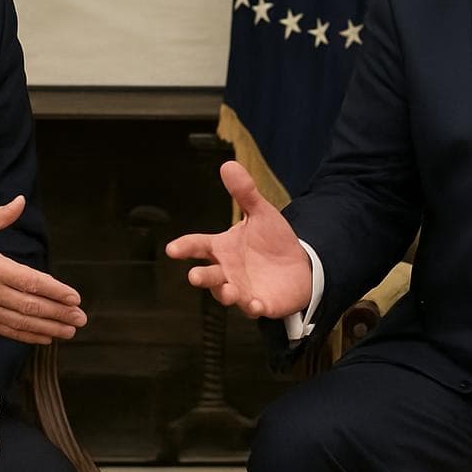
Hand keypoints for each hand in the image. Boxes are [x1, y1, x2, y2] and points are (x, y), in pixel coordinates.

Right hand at [0, 195, 85, 342]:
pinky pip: (7, 331)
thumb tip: (20, 200)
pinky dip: (28, 336)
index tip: (74, 297)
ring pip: (22, 322)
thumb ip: (1, 216)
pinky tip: (45, 338)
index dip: (55, 291)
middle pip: (32, 306)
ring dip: (49, 328)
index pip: (32, 282)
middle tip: (81, 318)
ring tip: (70, 331)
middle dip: (59, 313)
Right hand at [164, 160, 312, 318]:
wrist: (298, 265)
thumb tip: (228, 164)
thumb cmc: (272, 240)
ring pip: (228, 294)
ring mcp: (242, 290)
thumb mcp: (261, 213)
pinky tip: (258, 305)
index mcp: (222, 248)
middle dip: (202, 276)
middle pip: (209, 275)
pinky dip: (254, 307)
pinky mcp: (259, 303)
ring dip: (227, 293)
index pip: (199, 246)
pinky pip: (253, 308)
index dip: (185, 247)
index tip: (172, 249)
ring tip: (230, 290)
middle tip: (193, 276)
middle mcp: (227, 271)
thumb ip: (244, 193)